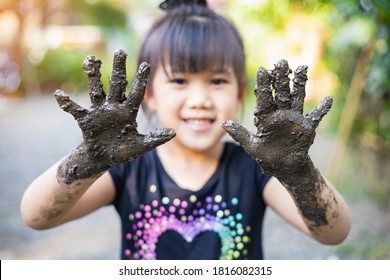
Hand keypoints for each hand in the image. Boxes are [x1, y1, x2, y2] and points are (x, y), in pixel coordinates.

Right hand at [55, 50, 174, 183]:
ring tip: (91, 60)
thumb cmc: (123, 151)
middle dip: (118, 69)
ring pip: (96, 91)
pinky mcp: (87, 121)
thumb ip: (155, 138)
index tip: (146, 64)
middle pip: (116, 85)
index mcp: (128, 112)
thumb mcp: (141, 145)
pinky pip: (76, 110)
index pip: (136, 93)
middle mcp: (113, 107)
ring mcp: (99, 112)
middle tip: (120, 51)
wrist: (103, 159)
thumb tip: (173, 133)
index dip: (140, 80)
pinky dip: (67, 103)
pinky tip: (59, 95)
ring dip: (93, 77)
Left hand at [223, 59, 331, 178]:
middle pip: (281, 93)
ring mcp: (294, 119)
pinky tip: (329, 99)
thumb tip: (224, 124)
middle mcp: (280, 114)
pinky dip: (322, 110)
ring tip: (302, 67)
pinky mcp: (307, 128)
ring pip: (297, 98)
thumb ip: (240, 135)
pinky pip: (316, 117)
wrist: (284, 167)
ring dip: (300, 84)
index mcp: (266, 118)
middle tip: (282, 61)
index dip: (263, 85)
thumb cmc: (266, 157)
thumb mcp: (252, 146)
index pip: (264, 97)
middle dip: (281, 78)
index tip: (262, 70)